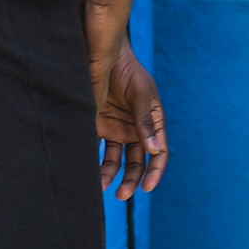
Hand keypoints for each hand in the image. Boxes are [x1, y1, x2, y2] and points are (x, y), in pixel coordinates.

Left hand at [86, 0, 167, 194]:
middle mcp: (135, 128)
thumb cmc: (127, 70)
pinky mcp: (96, 126)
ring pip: (116, 161)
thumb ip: (146, 121)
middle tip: (123, 195)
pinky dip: (95, 164)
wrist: (99, 53)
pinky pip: (97, 151)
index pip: (159, 152)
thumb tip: (155, 150)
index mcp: (152, 121)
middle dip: (132, 179)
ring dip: (112, 176)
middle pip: (138, 162)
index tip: (147, 187)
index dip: (155, 171)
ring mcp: (116, 128)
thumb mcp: (142, 94)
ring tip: (102, 188)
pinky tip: (90, 175)